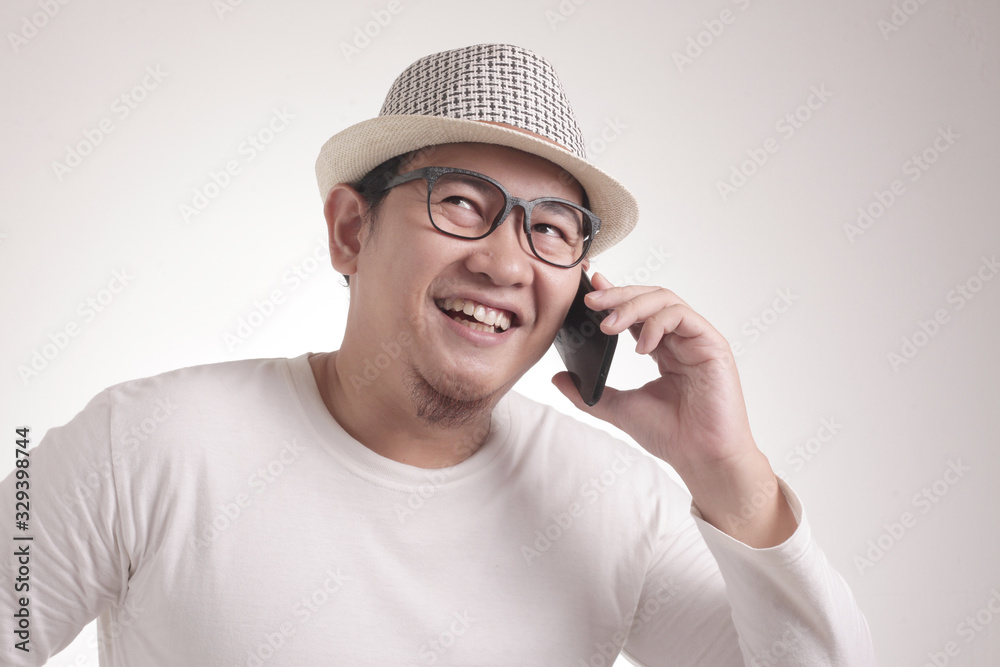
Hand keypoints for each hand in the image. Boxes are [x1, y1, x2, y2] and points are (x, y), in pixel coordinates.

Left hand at [552, 272, 754, 475]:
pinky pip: (683, 317)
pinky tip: (640, 347)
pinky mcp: (712, 345)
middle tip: (591, 301)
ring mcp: (697, 340)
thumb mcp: (618, 408)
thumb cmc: (671, 435)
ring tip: (608, 326)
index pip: (636, 311)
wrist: (702, 459)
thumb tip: (557, 378)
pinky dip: (657, 324)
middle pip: (650, 297)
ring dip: (632, 306)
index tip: (589, 290)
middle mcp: (680, 340)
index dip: (614, 295)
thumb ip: (587, 394)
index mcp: (661, 349)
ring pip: (665, 300)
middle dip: (618, 295)